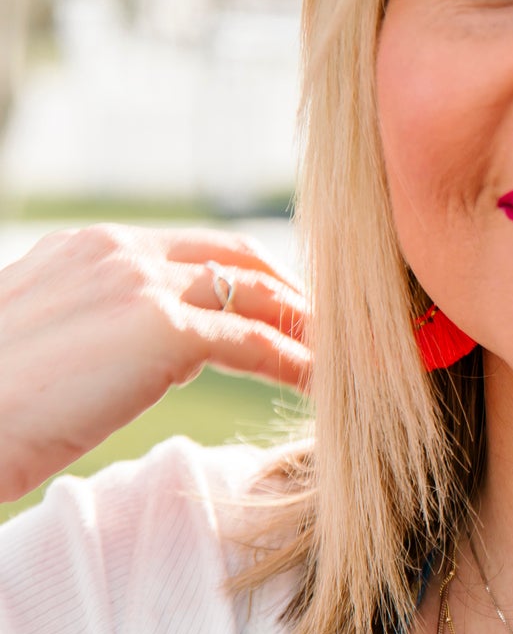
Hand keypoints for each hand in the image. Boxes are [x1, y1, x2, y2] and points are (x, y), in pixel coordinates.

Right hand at [0, 223, 310, 502]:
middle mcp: (120, 252)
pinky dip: (298, 363)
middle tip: (326, 330)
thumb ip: (108, 325)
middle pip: (239, 258)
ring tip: (340, 357)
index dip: (249, 277)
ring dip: (305, 327)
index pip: (195, 248)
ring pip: (257, 296)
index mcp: (90, 247)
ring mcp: (142, 286)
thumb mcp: (51, 341)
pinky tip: (321, 386)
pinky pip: (256, 344)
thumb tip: (168, 350)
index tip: (282, 307)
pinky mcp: (162, 332)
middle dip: (290, 291)